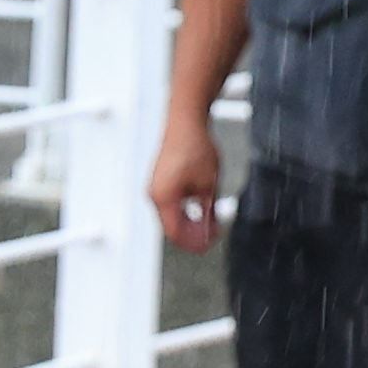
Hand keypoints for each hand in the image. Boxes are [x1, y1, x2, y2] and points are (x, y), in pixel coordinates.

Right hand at [150, 113, 229, 250]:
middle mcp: (154, 195)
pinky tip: (201, 208)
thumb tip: (209, 230)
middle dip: (192, 234)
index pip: (175, 233)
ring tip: (210, 222)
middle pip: (171, 226)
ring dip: (189, 222)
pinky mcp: (159, 181)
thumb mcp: (209, 185)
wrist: (186, 122)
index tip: (210, 244)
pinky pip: (169, 204)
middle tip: (213, 235)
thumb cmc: (195, 149)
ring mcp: (155, 187)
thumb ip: (208, 212)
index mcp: (164, 198)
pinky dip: (184, 211)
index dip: (193, 243)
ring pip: (170, 216)